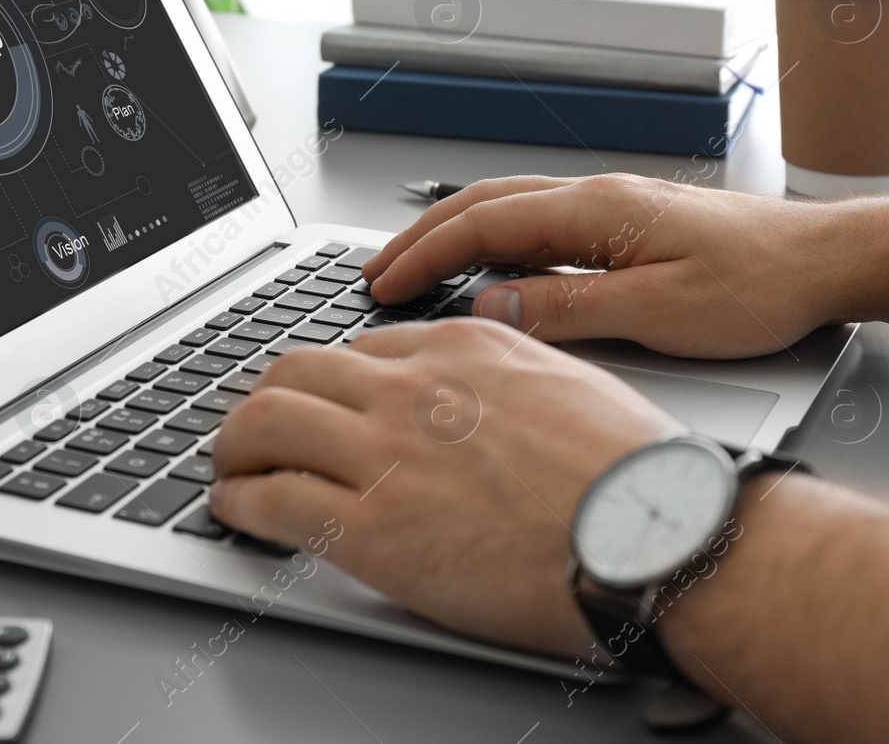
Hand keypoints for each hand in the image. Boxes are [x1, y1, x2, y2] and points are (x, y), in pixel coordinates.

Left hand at [208, 318, 680, 657]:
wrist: (660, 540)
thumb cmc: (635, 477)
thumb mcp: (569, 382)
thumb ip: (507, 370)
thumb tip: (481, 380)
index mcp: (464, 348)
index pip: (360, 348)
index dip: (330, 383)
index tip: (321, 406)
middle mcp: (414, 388)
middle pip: (294, 370)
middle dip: (262, 399)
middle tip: (252, 428)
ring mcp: (387, 454)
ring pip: (264, 421)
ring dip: (232, 445)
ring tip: (228, 467)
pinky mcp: (372, 527)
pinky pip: (272, 498)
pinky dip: (238, 502)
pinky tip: (236, 512)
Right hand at [365, 174, 846, 358]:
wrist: (828, 260)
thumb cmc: (761, 284)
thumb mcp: (659, 313)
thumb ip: (569, 308)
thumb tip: (492, 305)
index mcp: (596, 210)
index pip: (482, 224)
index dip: (424, 254)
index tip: (383, 284)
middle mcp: (596, 196)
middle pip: (483, 204)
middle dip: (421, 236)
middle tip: (376, 272)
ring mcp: (611, 205)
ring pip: (508, 208)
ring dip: (453, 234)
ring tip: (415, 266)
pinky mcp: (627, 222)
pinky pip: (537, 221)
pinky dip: (492, 239)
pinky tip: (487, 265)